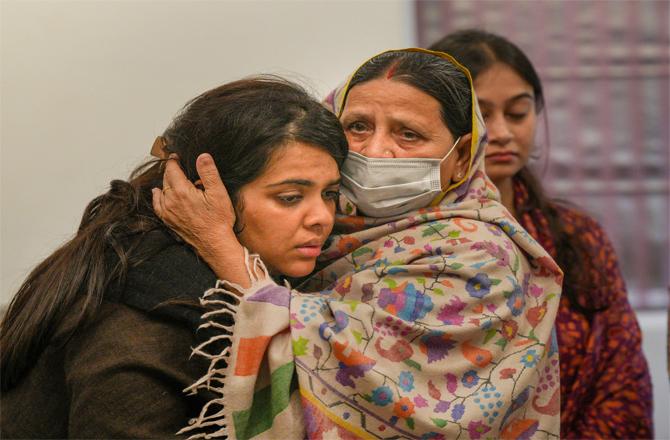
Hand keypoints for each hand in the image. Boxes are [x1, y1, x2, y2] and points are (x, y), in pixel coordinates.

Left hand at [152, 154, 249, 286]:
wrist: (214, 243)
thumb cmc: (218, 220)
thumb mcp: (218, 193)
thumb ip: (209, 173)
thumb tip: (202, 156)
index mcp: (181, 191)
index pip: (172, 169)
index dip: (174, 160)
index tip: (176, 156)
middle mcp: (170, 200)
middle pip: (166, 178)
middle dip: (172, 170)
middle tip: (179, 166)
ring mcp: (167, 211)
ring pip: (162, 189)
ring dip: (167, 182)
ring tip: (175, 178)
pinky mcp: (168, 220)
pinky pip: (157, 204)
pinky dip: (158, 196)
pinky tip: (159, 192)